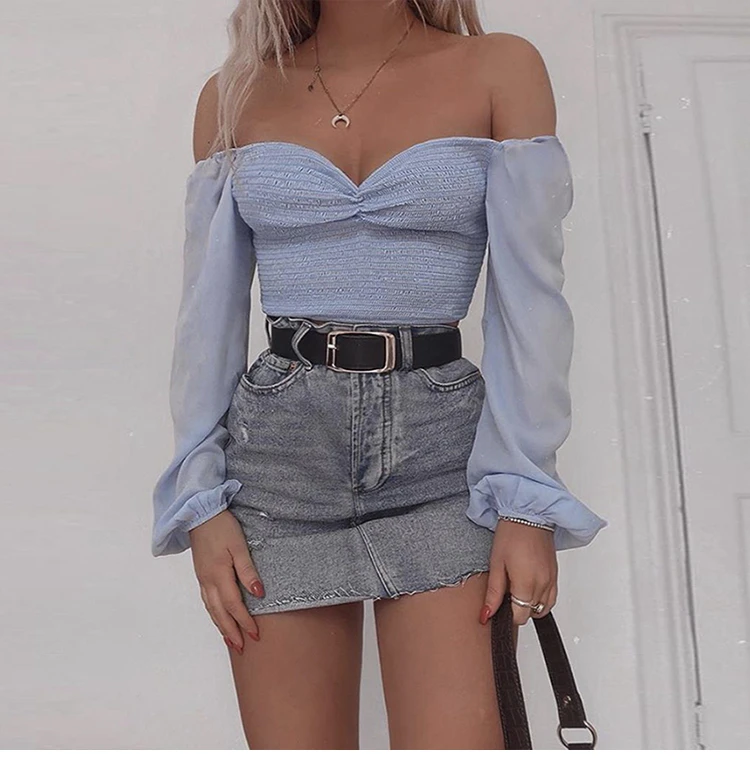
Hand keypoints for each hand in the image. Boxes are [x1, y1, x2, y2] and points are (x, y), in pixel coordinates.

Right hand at [188, 509, 263, 653]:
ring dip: (221, 626)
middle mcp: (208, 581)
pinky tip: (218, 616)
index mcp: (219, 575)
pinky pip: (206, 600)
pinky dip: (213, 613)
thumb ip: (248, 571)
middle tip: (243, 647)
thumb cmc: (222, 527)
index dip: (245, 622)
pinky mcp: (200, 573)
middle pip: (220, 613)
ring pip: (211, 609)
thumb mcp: (239, 546)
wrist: (199, 513)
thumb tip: (258, 593)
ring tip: (230, 639)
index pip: (234, 605)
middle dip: (232, 631)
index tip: (256, 635)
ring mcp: (202, 578)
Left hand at [479, 519, 557, 626]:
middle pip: (530, 613)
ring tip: (517, 589)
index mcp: (527, 583)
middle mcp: (543, 584)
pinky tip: (529, 588)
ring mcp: (551, 580)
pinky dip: (541, 599)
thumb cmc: (511, 534)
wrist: (530, 515)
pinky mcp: (556, 575)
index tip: (499, 604)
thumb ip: (493, 593)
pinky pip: (551, 598)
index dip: (507, 615)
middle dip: (517, 608)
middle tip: (506, 592)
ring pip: (543, 609)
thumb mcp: (496, 563)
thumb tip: (486, 614)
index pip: (520, 616)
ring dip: (529, 605)